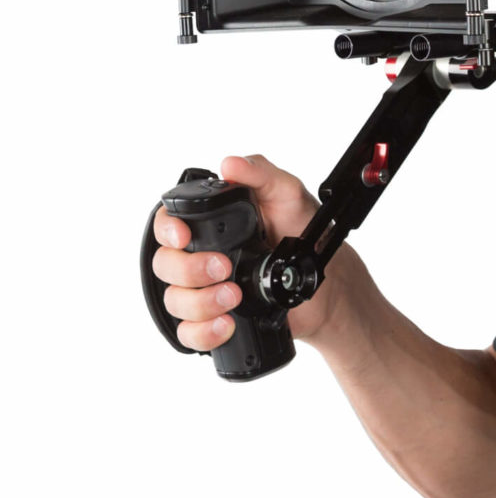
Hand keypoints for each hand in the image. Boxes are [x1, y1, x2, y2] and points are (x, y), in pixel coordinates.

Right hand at [149, 154, 328, 349]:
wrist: (328, 279)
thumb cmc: (305, 232)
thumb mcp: (289, 194)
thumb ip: (261, 174)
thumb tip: (231, 164)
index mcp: (211, 224)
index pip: (168, 224)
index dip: (167, 230)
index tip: (184, 237)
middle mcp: (201, 255)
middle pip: (165, 264)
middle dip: (190, 269)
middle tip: (224, 268)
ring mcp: (206, 289)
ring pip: (174, 300)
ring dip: (199, 302)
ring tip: (234, 298)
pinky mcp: (216, 318)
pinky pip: (189, 333)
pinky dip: (203, 332)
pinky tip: (226, 324)